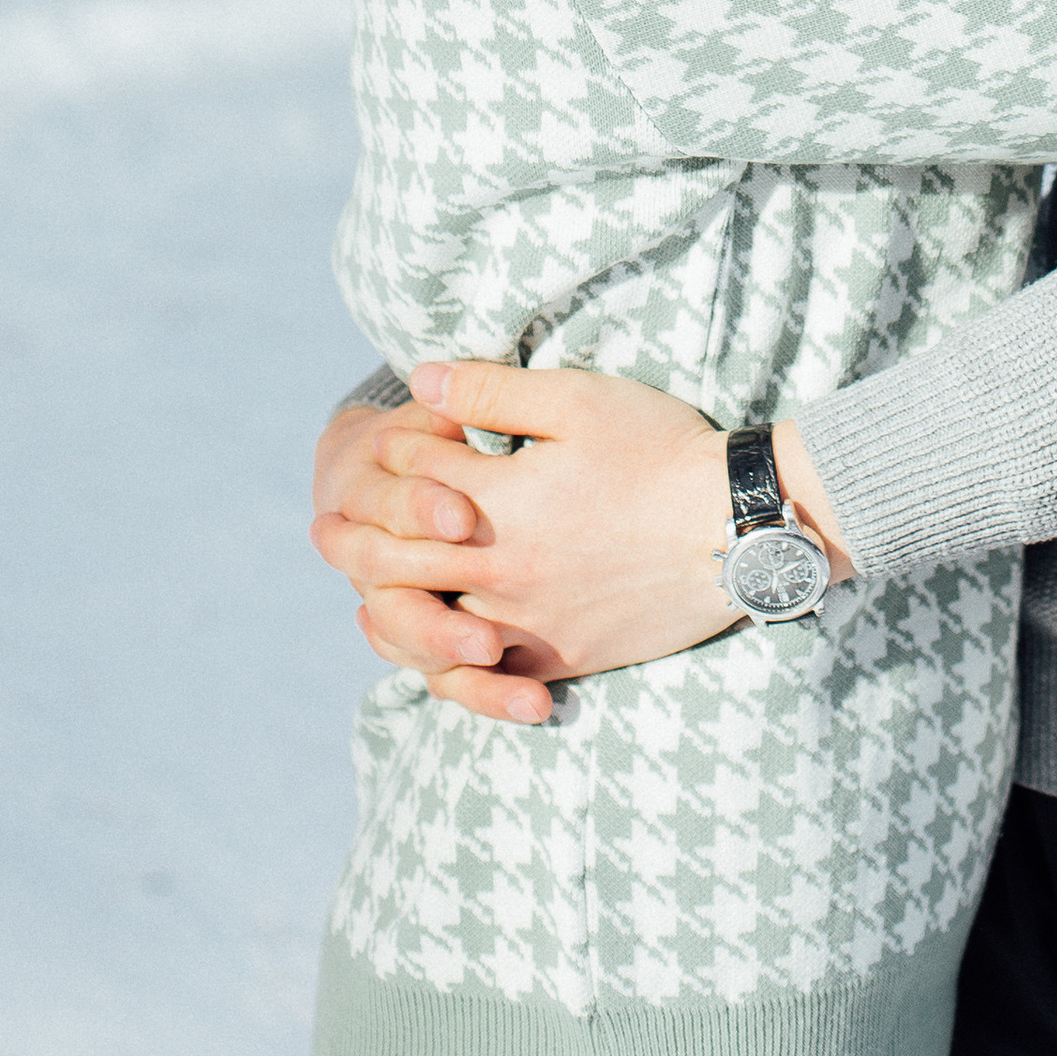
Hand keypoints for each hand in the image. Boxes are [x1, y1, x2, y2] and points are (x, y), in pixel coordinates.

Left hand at [310, 362, 852, 725]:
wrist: (735, 529)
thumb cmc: (660, 451)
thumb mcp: (576, 399)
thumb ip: (490, 388)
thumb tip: (420, 377)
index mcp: (501, 500)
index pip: (419, 474)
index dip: (395, 452)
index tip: (379, 439)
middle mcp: (502, 569)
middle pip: (406, 557)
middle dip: (361, 538)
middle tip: (321, 532)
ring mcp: (530, 621)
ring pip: (434, 627)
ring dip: (390, 610)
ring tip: (360, 599)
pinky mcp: (560, 656)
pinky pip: (487, 678)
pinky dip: (450, 670)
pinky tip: (436, 658)